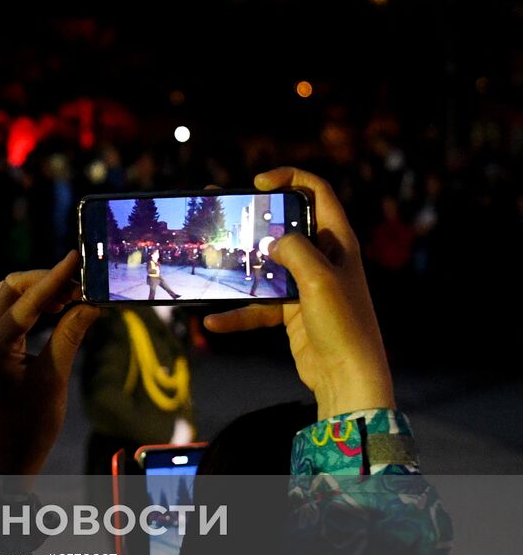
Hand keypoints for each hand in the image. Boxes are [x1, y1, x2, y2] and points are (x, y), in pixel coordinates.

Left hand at [0, 251, 100, 476]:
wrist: (12, 451)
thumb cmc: (32, 422)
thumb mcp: (55, 378)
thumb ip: (70, 336)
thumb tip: (90, 303)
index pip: (26, 300)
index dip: (54, 278)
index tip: (75, 258)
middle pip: (12, 288)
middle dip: (46, 280)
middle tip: (80, 285)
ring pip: (13, 297)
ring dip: (43, 291)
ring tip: (75, 297)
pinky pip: (16, 312)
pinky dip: (39, 305)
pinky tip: (62, 310)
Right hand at [204, 167, 394, 418]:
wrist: (347, 376)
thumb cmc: (342, 325)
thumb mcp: (319, 280)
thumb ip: (295, 250)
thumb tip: (272, 242)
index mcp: (338, 241)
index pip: (318, 192)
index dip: (290, 178)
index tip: (258, 183)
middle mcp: (323, 257)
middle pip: (285, 225)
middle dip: (253, 216)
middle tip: (221, 206)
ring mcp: (306, 284)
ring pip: (266, 263)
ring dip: (239, 263)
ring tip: (208, 255)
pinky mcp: (291, 310)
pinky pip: (258, 304)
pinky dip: (236, 313)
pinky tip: (213, 322)